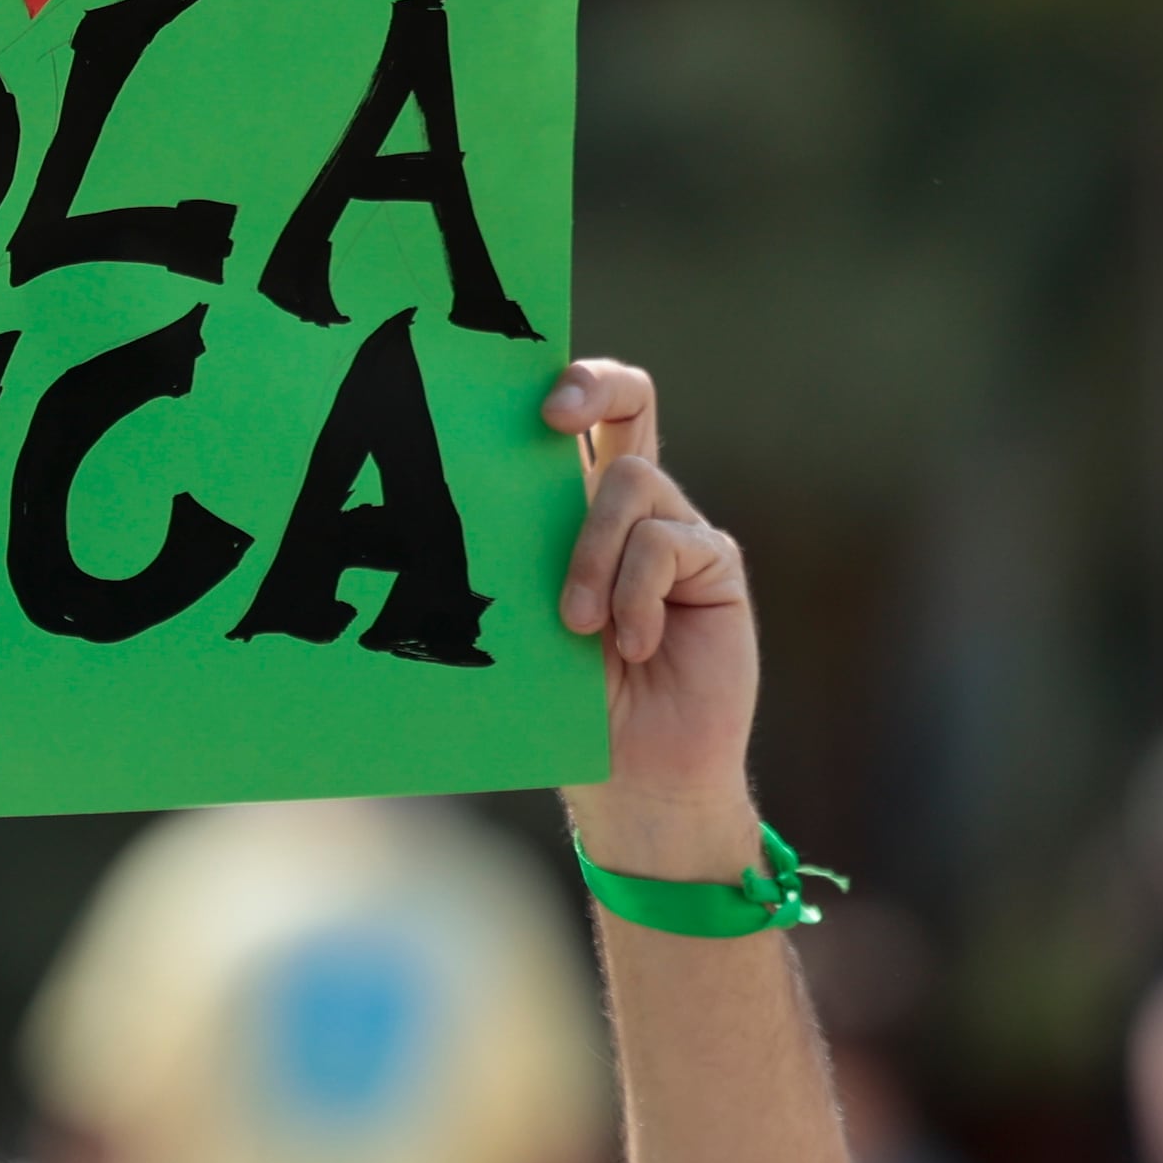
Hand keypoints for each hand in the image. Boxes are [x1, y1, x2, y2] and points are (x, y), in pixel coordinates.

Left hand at [547, 360, 758, 878]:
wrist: (635, 777)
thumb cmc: (565, 704)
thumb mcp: (526, 620)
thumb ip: (514, 558)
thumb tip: (447, 500)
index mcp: (574, 512)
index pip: (574, 422)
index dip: (558, 387)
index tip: (522, 402)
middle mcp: (632, 509)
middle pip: (629, 400)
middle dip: (592, 385)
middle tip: (552, 415)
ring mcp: (678, 531)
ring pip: (631, 483)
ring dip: (592, 554)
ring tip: (579, 627)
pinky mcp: (714, 565)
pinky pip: (668, 541)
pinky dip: (637, 593)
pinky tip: (633, 646)